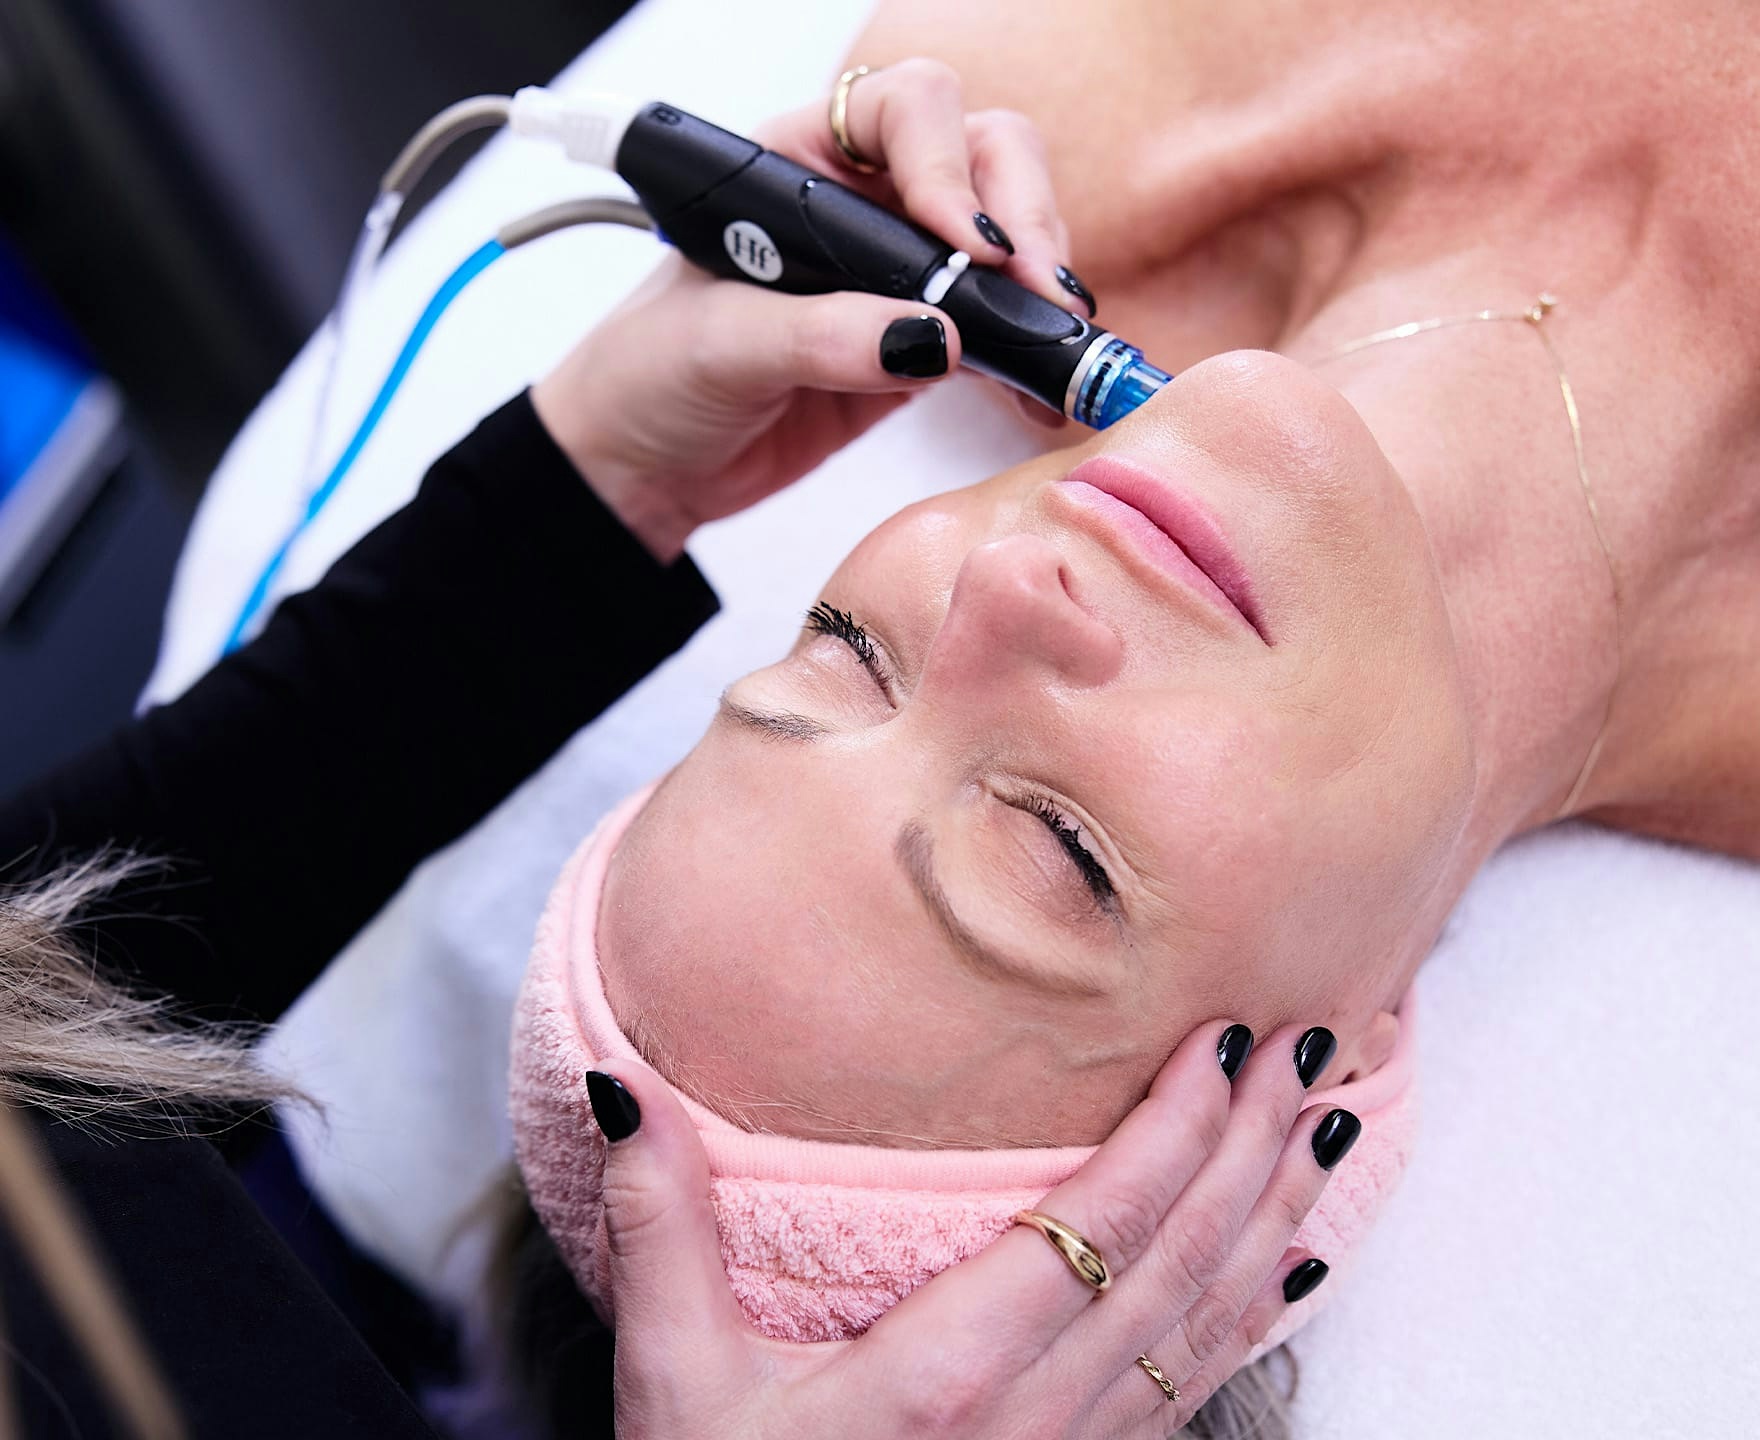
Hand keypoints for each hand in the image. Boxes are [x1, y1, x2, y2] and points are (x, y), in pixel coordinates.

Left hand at [531, 59, 1083, 561]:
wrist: (645, 467)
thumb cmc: (650, 377)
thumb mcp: (717, 346)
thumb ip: (819, 335)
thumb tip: (930, 337)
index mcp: (800, 161)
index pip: (905, 111)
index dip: (948, 167)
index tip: (966, 246)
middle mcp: (861, 199)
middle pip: (983, 157)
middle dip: (1022, 217)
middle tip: (1036, 296)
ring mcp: (901, 272)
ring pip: (1006, 238)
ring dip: (1040, 285)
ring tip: (1056, 350)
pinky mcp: (921, 345)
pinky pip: (997, 332)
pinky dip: (1029, 358)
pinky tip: (1043, 396)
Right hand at [592, 1020, 1355, 1437]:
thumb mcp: (674, 1381)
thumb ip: (664, 1227)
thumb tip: (627, 1089)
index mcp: (946, 1382)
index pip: (1096, 1232)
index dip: (1173, 1131)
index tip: (1222, 1041)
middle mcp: (1035, 1424)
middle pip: (1180, 1265)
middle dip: (1254, 1147)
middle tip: (1311, 1045)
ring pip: (1208, 1327)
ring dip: (1276, 1216)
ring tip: (1328, 1127)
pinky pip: (1197, 1388)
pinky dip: (1256, 1313)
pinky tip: (1292, 1265)